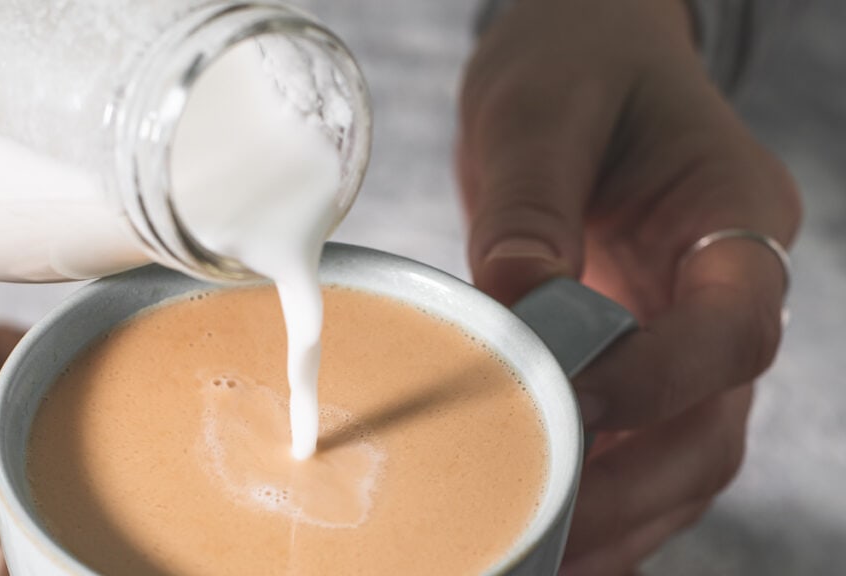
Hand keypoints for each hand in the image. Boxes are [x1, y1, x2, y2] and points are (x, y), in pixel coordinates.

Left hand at [456, 1, 800, 573]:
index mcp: (734, 213)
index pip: (735, 326)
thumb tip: (512, 316)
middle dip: (637, 484)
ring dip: (621, 511)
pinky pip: (643, 437)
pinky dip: (606, 493)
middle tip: (547, 526)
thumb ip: (529, 213)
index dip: (662, 383)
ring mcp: (686, 324)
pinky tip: (556, 531)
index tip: (570, 410)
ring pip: (685, 447)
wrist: (579, 56)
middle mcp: (726, 285)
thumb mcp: (537, 115)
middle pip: (716, 416)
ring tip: (540, 553)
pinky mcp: (640, 347)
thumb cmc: (572, 65)